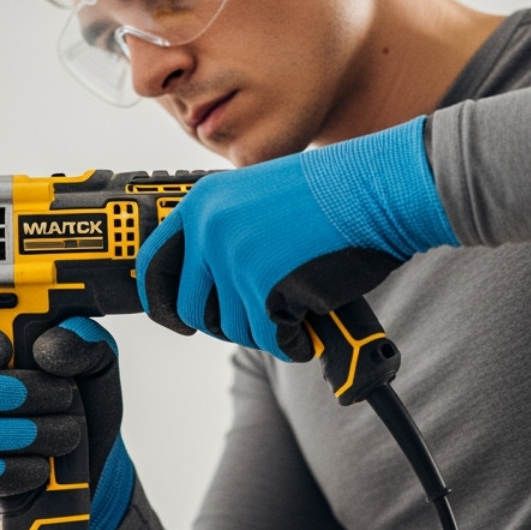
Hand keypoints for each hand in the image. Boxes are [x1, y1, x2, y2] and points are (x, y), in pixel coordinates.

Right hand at [0, 315, 133, 529]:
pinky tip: (43, 467)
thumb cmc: (86, 403)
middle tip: (61, 396)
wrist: (97, 466)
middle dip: (12, 392)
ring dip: (24, 433)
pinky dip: (13, 470)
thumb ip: (82, 339)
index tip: (5, 349)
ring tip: (67, 434)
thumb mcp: (98, 362)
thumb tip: (49, 347)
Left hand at [136, 117, 456, 360]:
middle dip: (227, 323)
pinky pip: (267, 337)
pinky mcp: (265, 285)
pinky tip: (308, 326)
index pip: (155, 263)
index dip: (164, 299)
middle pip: (193, 308)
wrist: (375, 188)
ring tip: (296, 309)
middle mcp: (210, 228)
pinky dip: (291, 341)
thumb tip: (207, 284)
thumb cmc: (330, 196)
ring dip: (266, 329)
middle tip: (260, 318)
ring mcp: (235, 256)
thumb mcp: (257, 197)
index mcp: (203, 203)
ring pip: (233, 328)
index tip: (177, 317)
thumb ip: (225, 231)